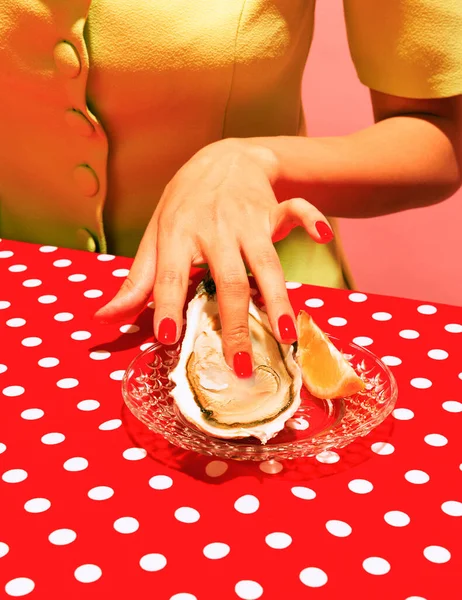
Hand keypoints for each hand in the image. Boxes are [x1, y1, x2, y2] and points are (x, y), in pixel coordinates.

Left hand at [95, 138, 333, 376]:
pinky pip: (296, 211)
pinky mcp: (273, 210)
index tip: (168, 337)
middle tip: (239, 365)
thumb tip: (104, 318)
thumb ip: (137, 280)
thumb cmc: (184, 203)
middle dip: (234, 324)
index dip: (166, 304)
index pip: (169, 275)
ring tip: (285, 336)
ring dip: (277, 300)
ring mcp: (246, 219)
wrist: (222, 157)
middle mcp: (213, 228)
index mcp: (177, 234)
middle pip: (227, 281)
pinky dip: (311, 221)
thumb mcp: (156, 234)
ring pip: (265, 262)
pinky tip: (321, 238)